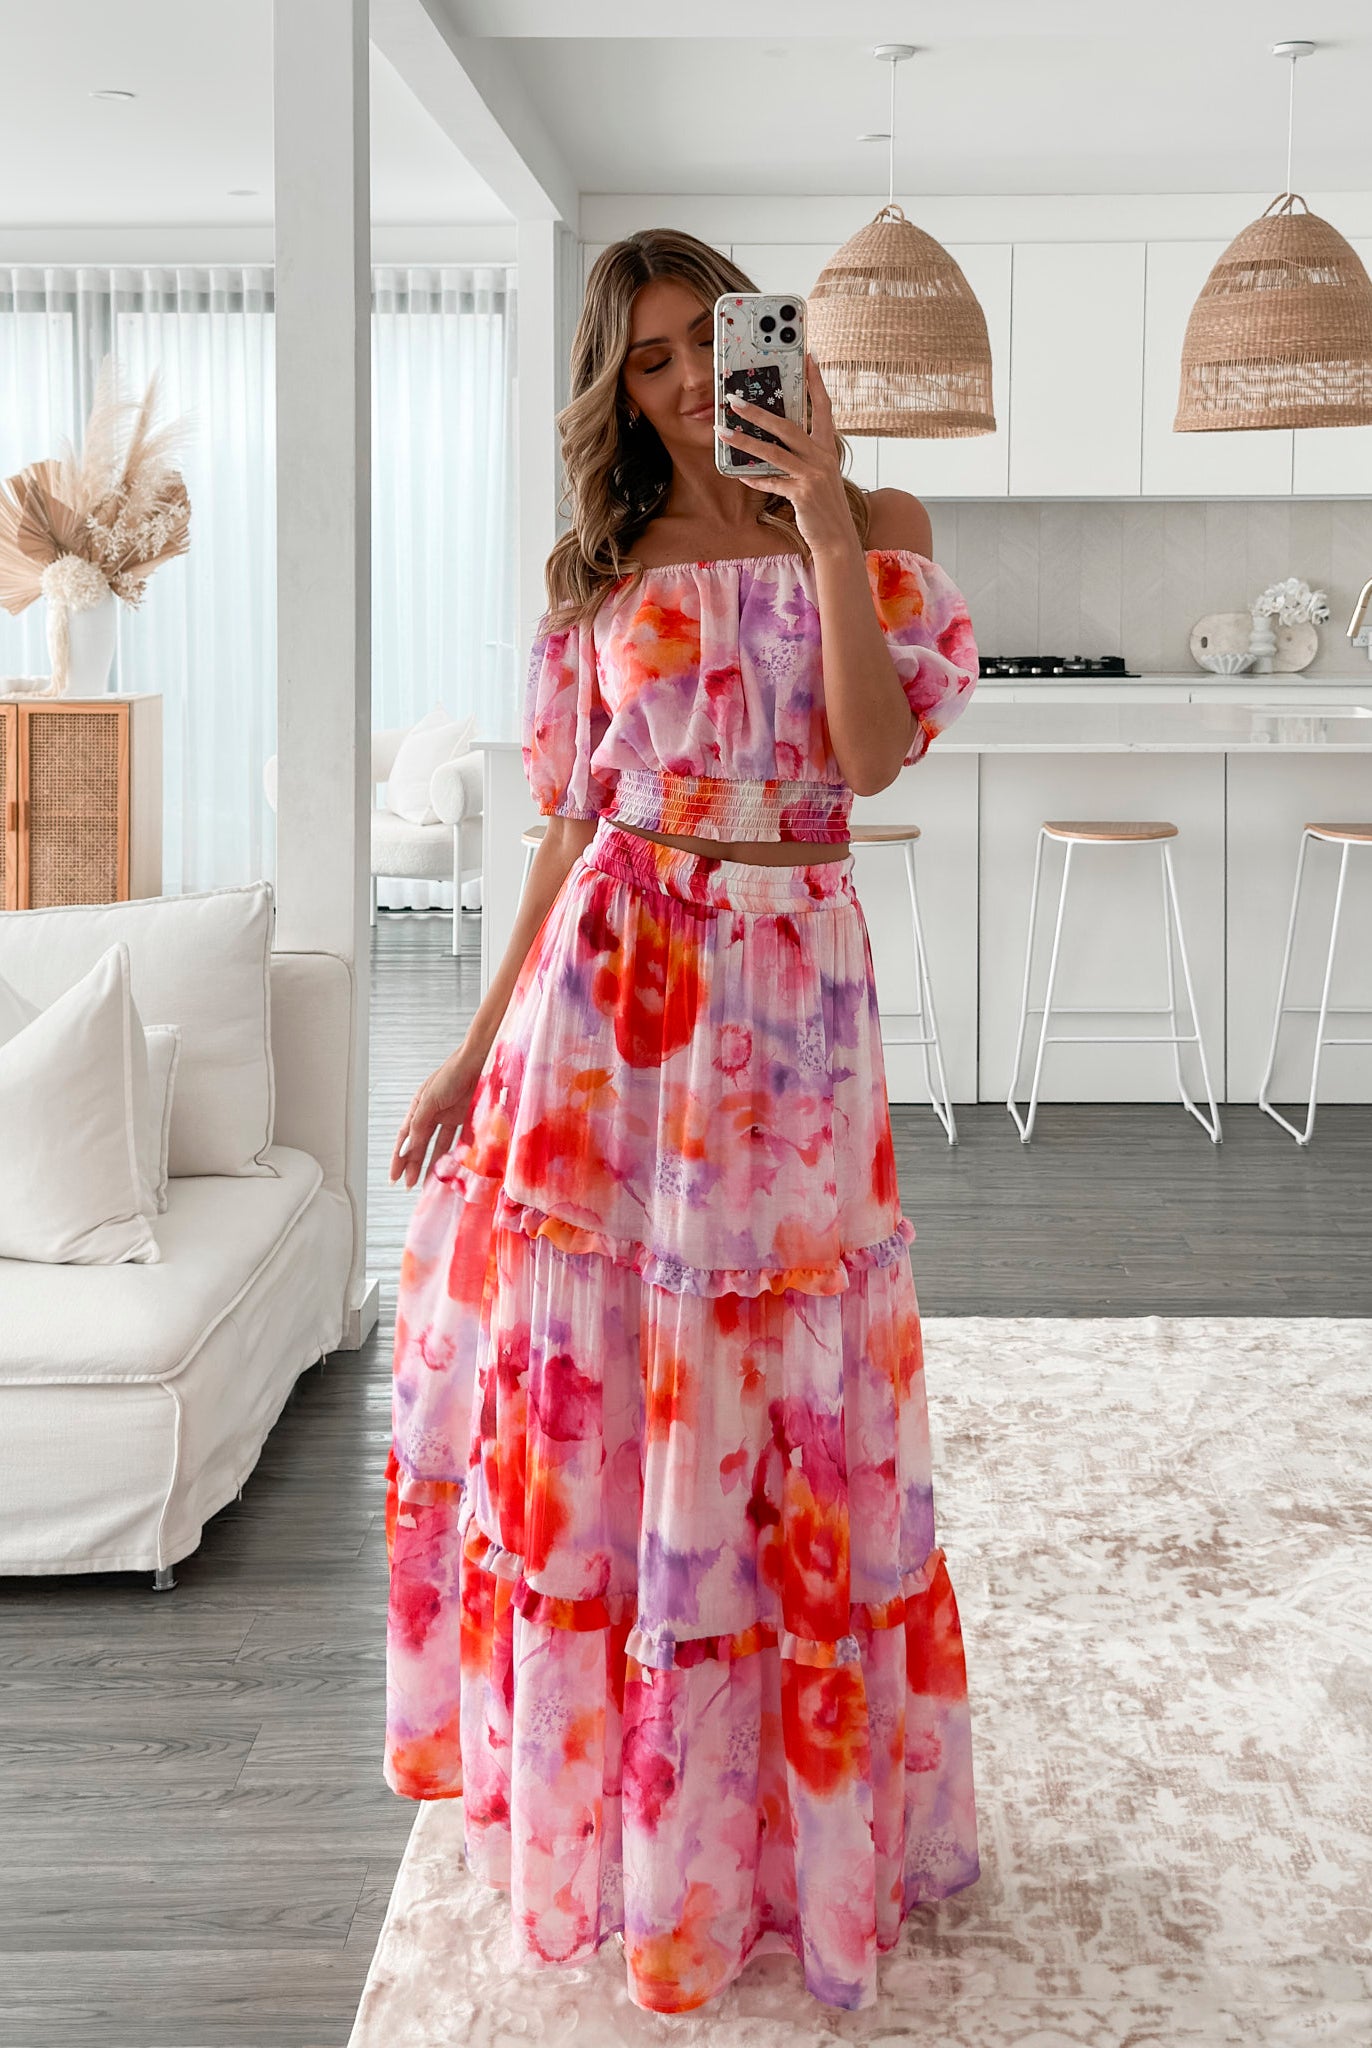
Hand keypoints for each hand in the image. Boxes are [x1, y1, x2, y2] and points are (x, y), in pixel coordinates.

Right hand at [389, 1044, 484, 1188]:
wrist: (482, 1059)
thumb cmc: (453, 1073)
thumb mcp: (430, 1100)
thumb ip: (420, 1124)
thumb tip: (410, 1148)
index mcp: (419, 1106)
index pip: (405, 1137)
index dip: (399, 1157)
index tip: (394, 1177)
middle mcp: (433, 1113)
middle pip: (421, 1144)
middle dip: (414, 1165)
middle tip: (410, 1185)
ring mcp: (451, 1116)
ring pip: (440, 1146)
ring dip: (434, 1163)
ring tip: (430, 1183)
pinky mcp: (469, 1118)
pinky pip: (460, 1141)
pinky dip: (456, 1154)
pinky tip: (454, 1167)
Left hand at [715, 353, 852, 555]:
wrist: (837, 538)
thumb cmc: (823, 506)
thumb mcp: (818, 476)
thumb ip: (800, 457)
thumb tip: (770, 445)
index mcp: (827, 448)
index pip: (823, 407)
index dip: (816, 381)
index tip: (809, 356)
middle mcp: (822, 457)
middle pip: (787, 426)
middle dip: (759, 411)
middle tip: (735, 400)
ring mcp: (812, 475)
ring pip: (772, 451)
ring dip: (744, 441)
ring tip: (722, 431)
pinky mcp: (802, 493)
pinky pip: (771, 481)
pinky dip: (754, 478)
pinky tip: (739, 473)